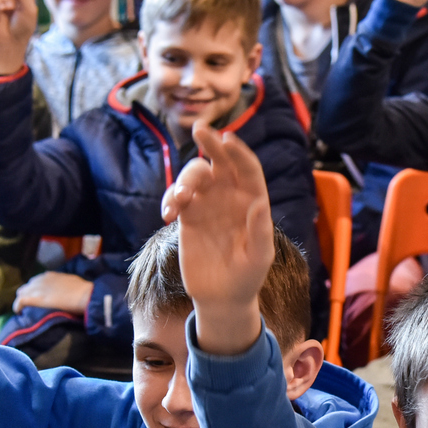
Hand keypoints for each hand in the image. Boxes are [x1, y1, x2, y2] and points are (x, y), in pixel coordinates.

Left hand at [14, 271, 93, 313]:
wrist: (83, 295)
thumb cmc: (82, 289)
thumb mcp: (70, 281)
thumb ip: (62, 283)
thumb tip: (63, 289)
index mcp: (49, 275)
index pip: (35, 281)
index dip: (34, 290)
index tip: (38, 297)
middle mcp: (40, 280)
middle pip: (26, 287)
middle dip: (27, 295)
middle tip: (31, 306)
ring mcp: (37, 288)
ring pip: (21, 293)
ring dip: (22, 301)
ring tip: (26, 310)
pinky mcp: (35, 298)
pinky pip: (20, 301)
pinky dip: (17, 307)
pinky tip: (18, 312)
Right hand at [160, 122, 271, 354]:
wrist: (222, 298)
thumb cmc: (247, 278)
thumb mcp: (259, 258)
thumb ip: (259, 231)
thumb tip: (259, 203)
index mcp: (253, 202)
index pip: (248, 170)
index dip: (238, 153)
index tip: (227, 139)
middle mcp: (230, 198)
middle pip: (219, 162)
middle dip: (211, 143)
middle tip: (200, 129)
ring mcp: (208, 205)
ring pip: (195, 176)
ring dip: (185, 180)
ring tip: (179, 201)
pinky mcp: (188, 217)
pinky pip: (177, 197)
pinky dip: (170, 199)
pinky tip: (168, 214)